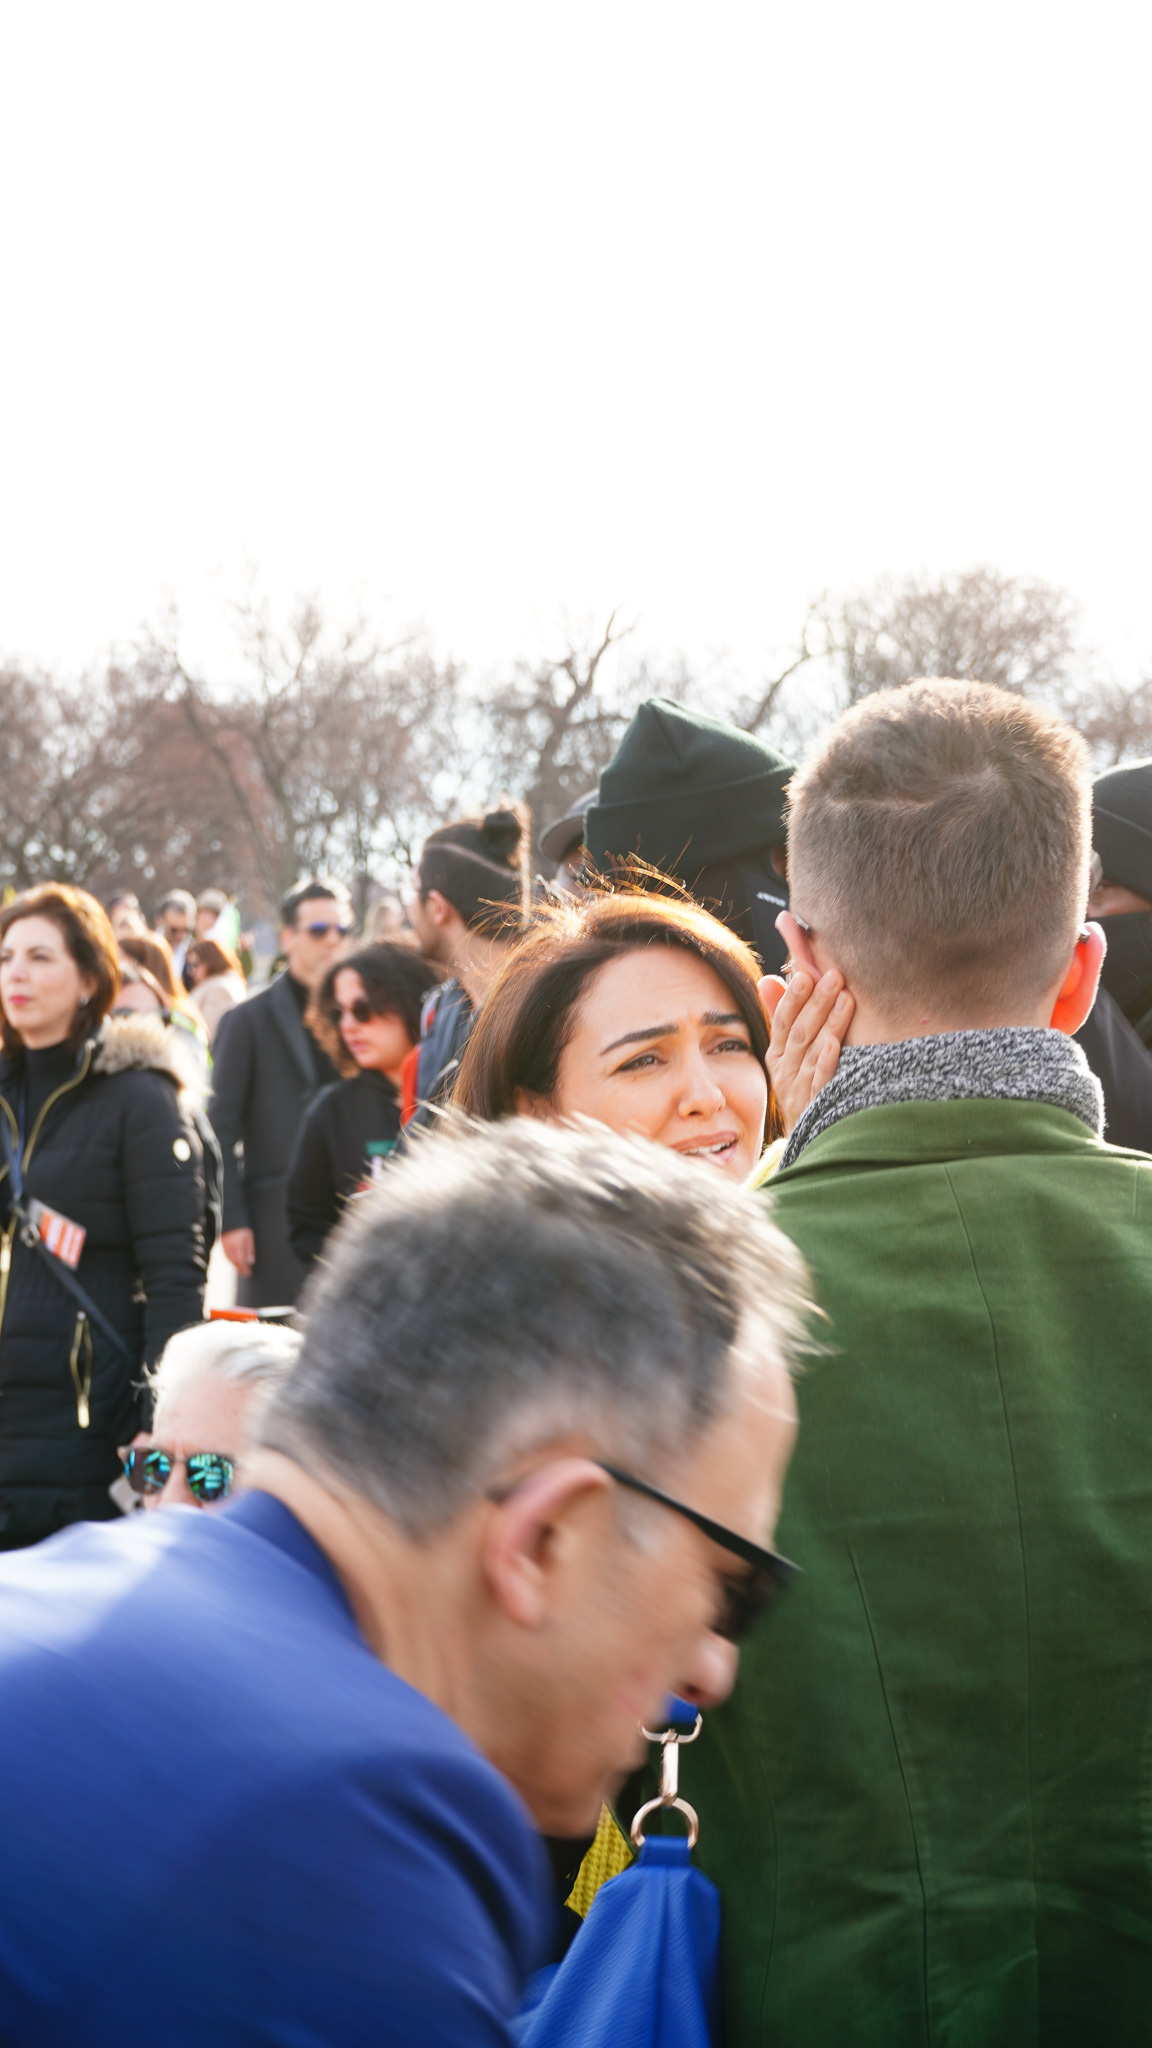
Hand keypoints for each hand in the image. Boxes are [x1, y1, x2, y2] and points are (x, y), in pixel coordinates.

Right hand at [221, 1227, 255, 1276]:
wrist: (231, 1218)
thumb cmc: (242, 1228)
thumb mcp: (249, 1237)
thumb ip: (250, 1249)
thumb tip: (250, 1262)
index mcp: (237, 1244)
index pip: (240, 1261)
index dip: (244, 1269)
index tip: (249, 1273)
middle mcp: (229, 1245)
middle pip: (234, 1261)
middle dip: (240, 1269)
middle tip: (245, 1273)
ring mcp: (224, 1245)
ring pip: (229, 1259)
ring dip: (235, 1265)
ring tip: (241, 1269)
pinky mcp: (221, 1244)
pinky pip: (226, 1255)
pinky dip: (231, 1260)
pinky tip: (235, 1262)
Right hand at [759, 968, 853, 1135]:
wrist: (811, 1140)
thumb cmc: (803, 1088)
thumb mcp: (788, 1055)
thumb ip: (781, 1017)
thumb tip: (769, 980)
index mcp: (777, 1056)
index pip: (782, 1020)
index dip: (793, 997)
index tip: (806, 974)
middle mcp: (784, 1072)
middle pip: (799, 1032)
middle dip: (817, 1002)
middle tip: (834, 976)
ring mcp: (799, 1090)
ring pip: (812, 1052)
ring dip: (829, 1023)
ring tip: (845, 998)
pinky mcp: (816, 1106)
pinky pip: (819, 1081)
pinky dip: (826, 1061)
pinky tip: (835, 1043)